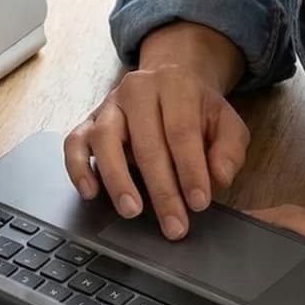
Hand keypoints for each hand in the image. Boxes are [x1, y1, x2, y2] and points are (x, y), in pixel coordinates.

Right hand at [64, 62, 249, 239]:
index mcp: (174, 85)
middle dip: (161, 189)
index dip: (190, 170)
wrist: (170, 79)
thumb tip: (219, 176)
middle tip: (173, 224)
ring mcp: (109, 105)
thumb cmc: (197, 108)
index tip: (199, 203)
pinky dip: (78, 168)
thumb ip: (230, 148)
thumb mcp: (226, 121)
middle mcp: (137, 90)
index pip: (181, 132)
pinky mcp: (89, 120)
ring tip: (131, 210)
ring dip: (117, 179)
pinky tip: (90, 192)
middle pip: (145, 143)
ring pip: (104, 140)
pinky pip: (74, 142)